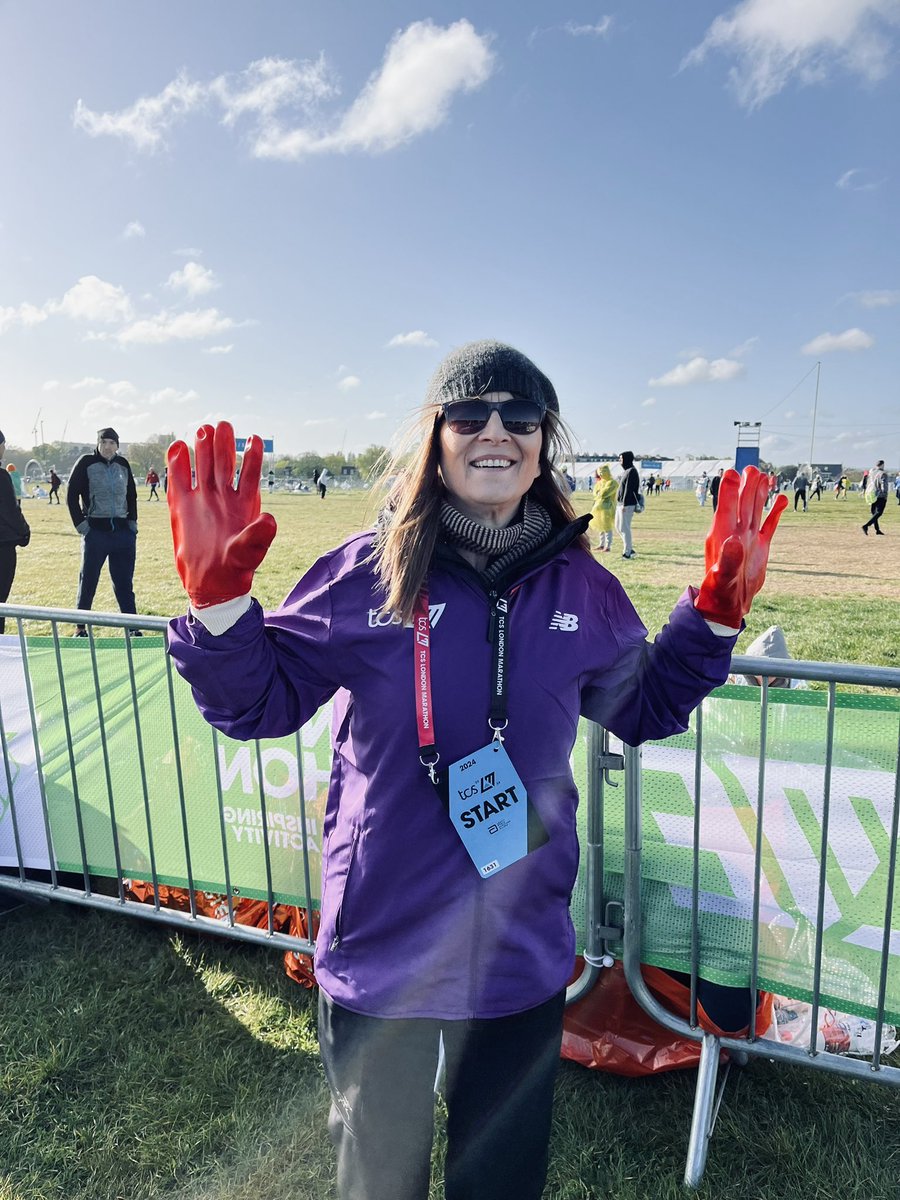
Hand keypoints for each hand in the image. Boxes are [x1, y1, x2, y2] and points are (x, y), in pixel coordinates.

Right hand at [167, 421, 276, 607]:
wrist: (210, 586)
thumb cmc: (233, 570)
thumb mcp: (248, 554)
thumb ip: (257, 537)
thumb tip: (270, 519)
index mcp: (242, 506)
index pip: (248, 475)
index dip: (252, 457)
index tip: (255, 438)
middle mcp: (222, 499)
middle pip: (223, 464)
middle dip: (224, 444)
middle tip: (223, 425)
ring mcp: (201, 501)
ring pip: (202, 468)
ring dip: (203, 448)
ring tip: (204, 429)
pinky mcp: (182, 508)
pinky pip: (179, 481)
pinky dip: (177, 464)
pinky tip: (177, 447)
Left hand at [694, 466, 786, 627]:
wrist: (728, 606)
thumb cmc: (720, 593)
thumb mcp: (723, 578)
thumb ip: (727, 560)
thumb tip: (734, 541)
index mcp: (721, 536)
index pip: (725, 508)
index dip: (729, 490)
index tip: (733, 472)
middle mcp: (735, 533)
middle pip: (742, 503)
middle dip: (747, 486)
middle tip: (751, 468)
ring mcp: (749, 538)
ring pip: (755, 510)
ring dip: (759, 493)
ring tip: (764, 476)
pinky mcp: (760, 547)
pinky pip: (769, 525)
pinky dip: (775, 512)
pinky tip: (781, 499)